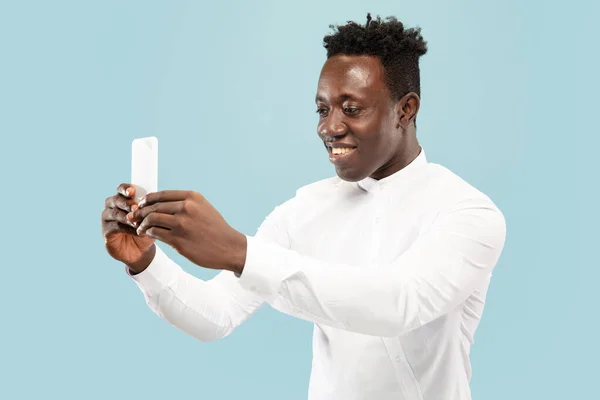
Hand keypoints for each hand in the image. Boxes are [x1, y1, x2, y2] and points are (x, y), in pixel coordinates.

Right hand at [102, 184, 155, 272]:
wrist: (140, 250)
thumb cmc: (145, 229)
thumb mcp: (150, 218)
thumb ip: (149, 209)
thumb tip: (154, 201)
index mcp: (122, 199)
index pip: (121, 189)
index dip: (125, 189)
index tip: (132, 191)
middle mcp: (111, 207)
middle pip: (116, 200)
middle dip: (127, 203)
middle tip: (136, 208)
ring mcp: (107, 219)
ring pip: (115, 213)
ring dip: (128, 217)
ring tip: (139, 222)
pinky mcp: (106, 231)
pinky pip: (116, 227)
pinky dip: (127, 228)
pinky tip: (137, 231)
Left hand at [128, 190, 246, 272]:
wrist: (229, 247)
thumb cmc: (215, 228)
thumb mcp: (203, 208)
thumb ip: (185, 203)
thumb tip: (161, 202)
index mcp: (192, 197)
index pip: (161, 194)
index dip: (147, 200)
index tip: (142, 205)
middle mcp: (186, 208)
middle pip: (154, 206)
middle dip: (141, 212)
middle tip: (134, 217)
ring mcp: (182, 224)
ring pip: (152, 219)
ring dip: (141, 224)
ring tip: (139, 228)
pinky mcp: (178, 240)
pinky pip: (155, 233)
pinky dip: (148, 233)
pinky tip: (147, 235)